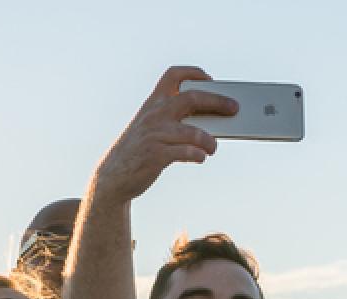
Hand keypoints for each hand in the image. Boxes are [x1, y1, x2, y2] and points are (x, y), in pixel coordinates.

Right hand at [91, 66, 238, 202]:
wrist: (112, 177)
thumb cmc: (139, 151)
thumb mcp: (151, 129)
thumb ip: (174, 120)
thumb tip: (211, 121)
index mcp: (153, 104)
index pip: (173, 75)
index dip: (194, 73)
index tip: (210, 80)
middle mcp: (154, 115)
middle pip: (191, 98)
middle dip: (217, 101)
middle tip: (233, 108)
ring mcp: (155, 135)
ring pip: (193, 131)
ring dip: (209, 140)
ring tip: (213, 147)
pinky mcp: (156, 155)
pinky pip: (186, 152)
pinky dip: (198, 155)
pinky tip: (201, 157)